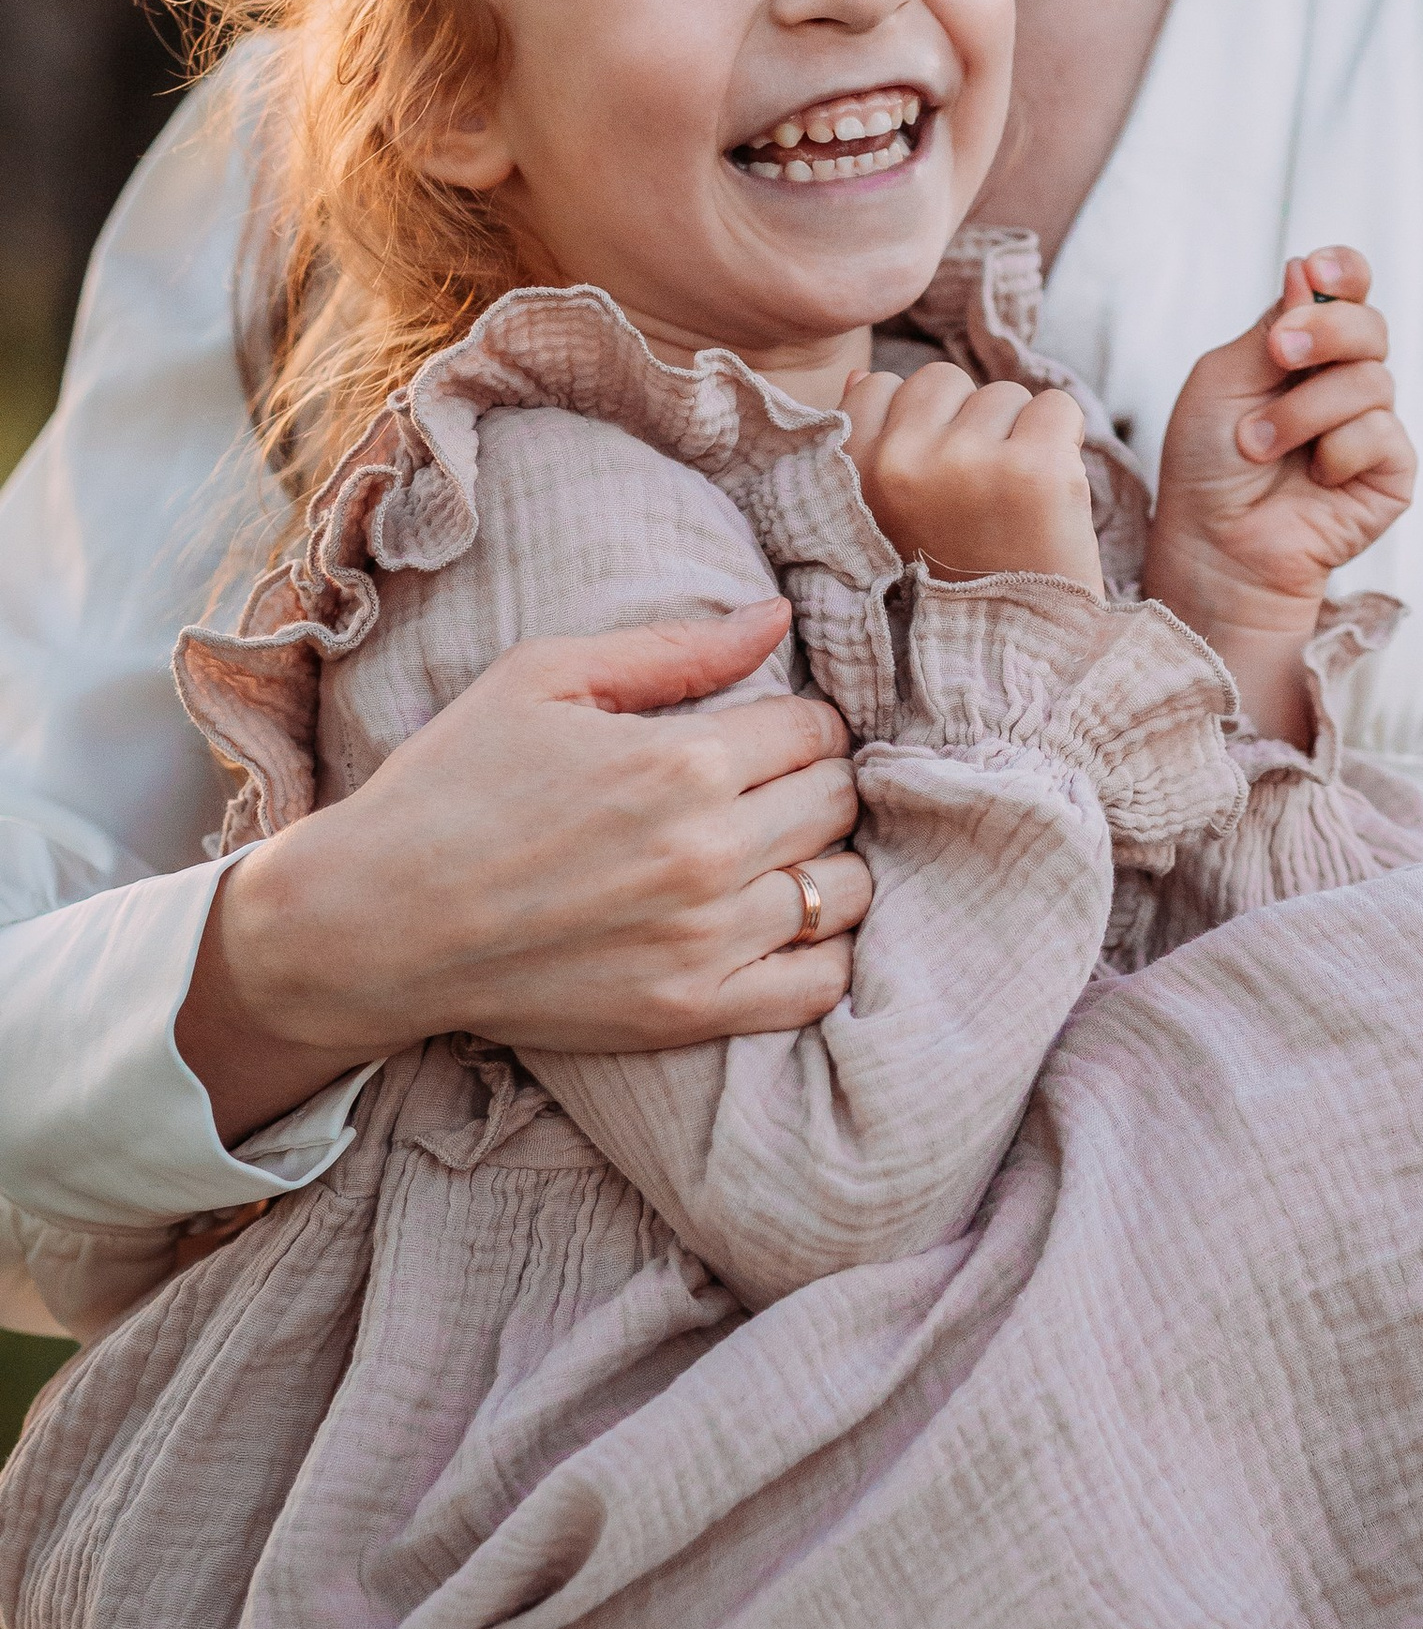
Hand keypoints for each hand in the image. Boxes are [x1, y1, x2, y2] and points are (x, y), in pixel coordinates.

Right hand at [177, 602, 870, 1144]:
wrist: (372, 922)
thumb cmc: (450, 786)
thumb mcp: (543, 678)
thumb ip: (674, 648)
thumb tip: (778, 616)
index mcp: (682, 761)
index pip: (816, 729)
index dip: (798, 723)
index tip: (762, 735)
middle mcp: (708, 852)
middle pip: (839, 801)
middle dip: (813, 783)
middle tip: (763, 790)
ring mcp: (705, 941)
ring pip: (844, 890)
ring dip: (823, 863)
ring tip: (772, 856)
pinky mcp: (691, 1012)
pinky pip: (820, 985)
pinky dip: (819, 951)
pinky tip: (780, 925)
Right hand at [840, 364, 1102, 590]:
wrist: (1001, 678)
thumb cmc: (941, 603)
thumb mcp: (876, 530)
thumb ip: (864, 452)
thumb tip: (865, 374)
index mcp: (849, 479)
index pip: (879, 387)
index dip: (919, 427)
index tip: (935, 483)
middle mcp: (898, 464)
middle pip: (941, 381)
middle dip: (968, 425)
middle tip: (981, 498)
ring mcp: (966, 463)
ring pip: (1001, 395)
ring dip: (1018, 438)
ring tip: (1014, 507)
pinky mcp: (1033, 469)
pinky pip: (1057, 407)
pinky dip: (1066, 444)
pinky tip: (1053, 498)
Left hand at [1144, 248, 1414, 734]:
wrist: (1215, 546)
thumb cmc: (1208, 466)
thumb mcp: (1224, 380)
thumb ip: (1270, 328)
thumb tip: (1307, 270)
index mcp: (1304, 349)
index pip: (1347, 291)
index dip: (1345, 272)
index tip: (1319, 270)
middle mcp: (1343, 382)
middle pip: (1370, 325)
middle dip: (1326, 330)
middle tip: (1279, 354)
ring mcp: (1372, 426)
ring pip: (1372, 381)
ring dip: (1304, 412)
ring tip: (1260, 448)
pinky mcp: (1393, 472)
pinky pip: (1382, 434)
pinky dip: (1336, 453)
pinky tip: (1312, 480)